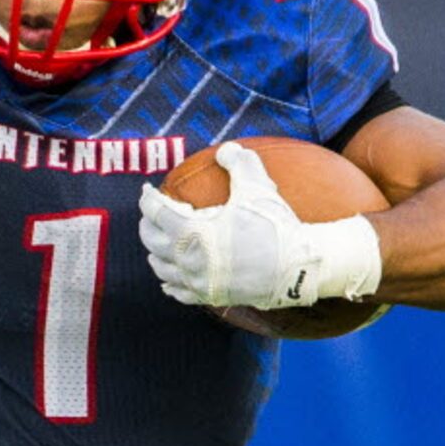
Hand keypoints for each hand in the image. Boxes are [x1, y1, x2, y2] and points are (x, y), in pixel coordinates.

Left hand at [139, 143, 381, 308]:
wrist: (297, 267)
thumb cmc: (274, 226)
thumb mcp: (257, 188)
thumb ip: (240, 163)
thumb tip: (227, 149)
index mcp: (191, 233)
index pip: (158, 213)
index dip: (149, 200)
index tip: (147, 191)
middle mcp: (188, 260)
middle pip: (152, 242)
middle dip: (147, 226)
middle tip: (150, 216)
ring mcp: (197, 281)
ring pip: (163, 269)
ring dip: (156, 255)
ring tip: (157, 246)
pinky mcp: (209, 296)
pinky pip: (179, 293)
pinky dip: (170, 284)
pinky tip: (168, 281)